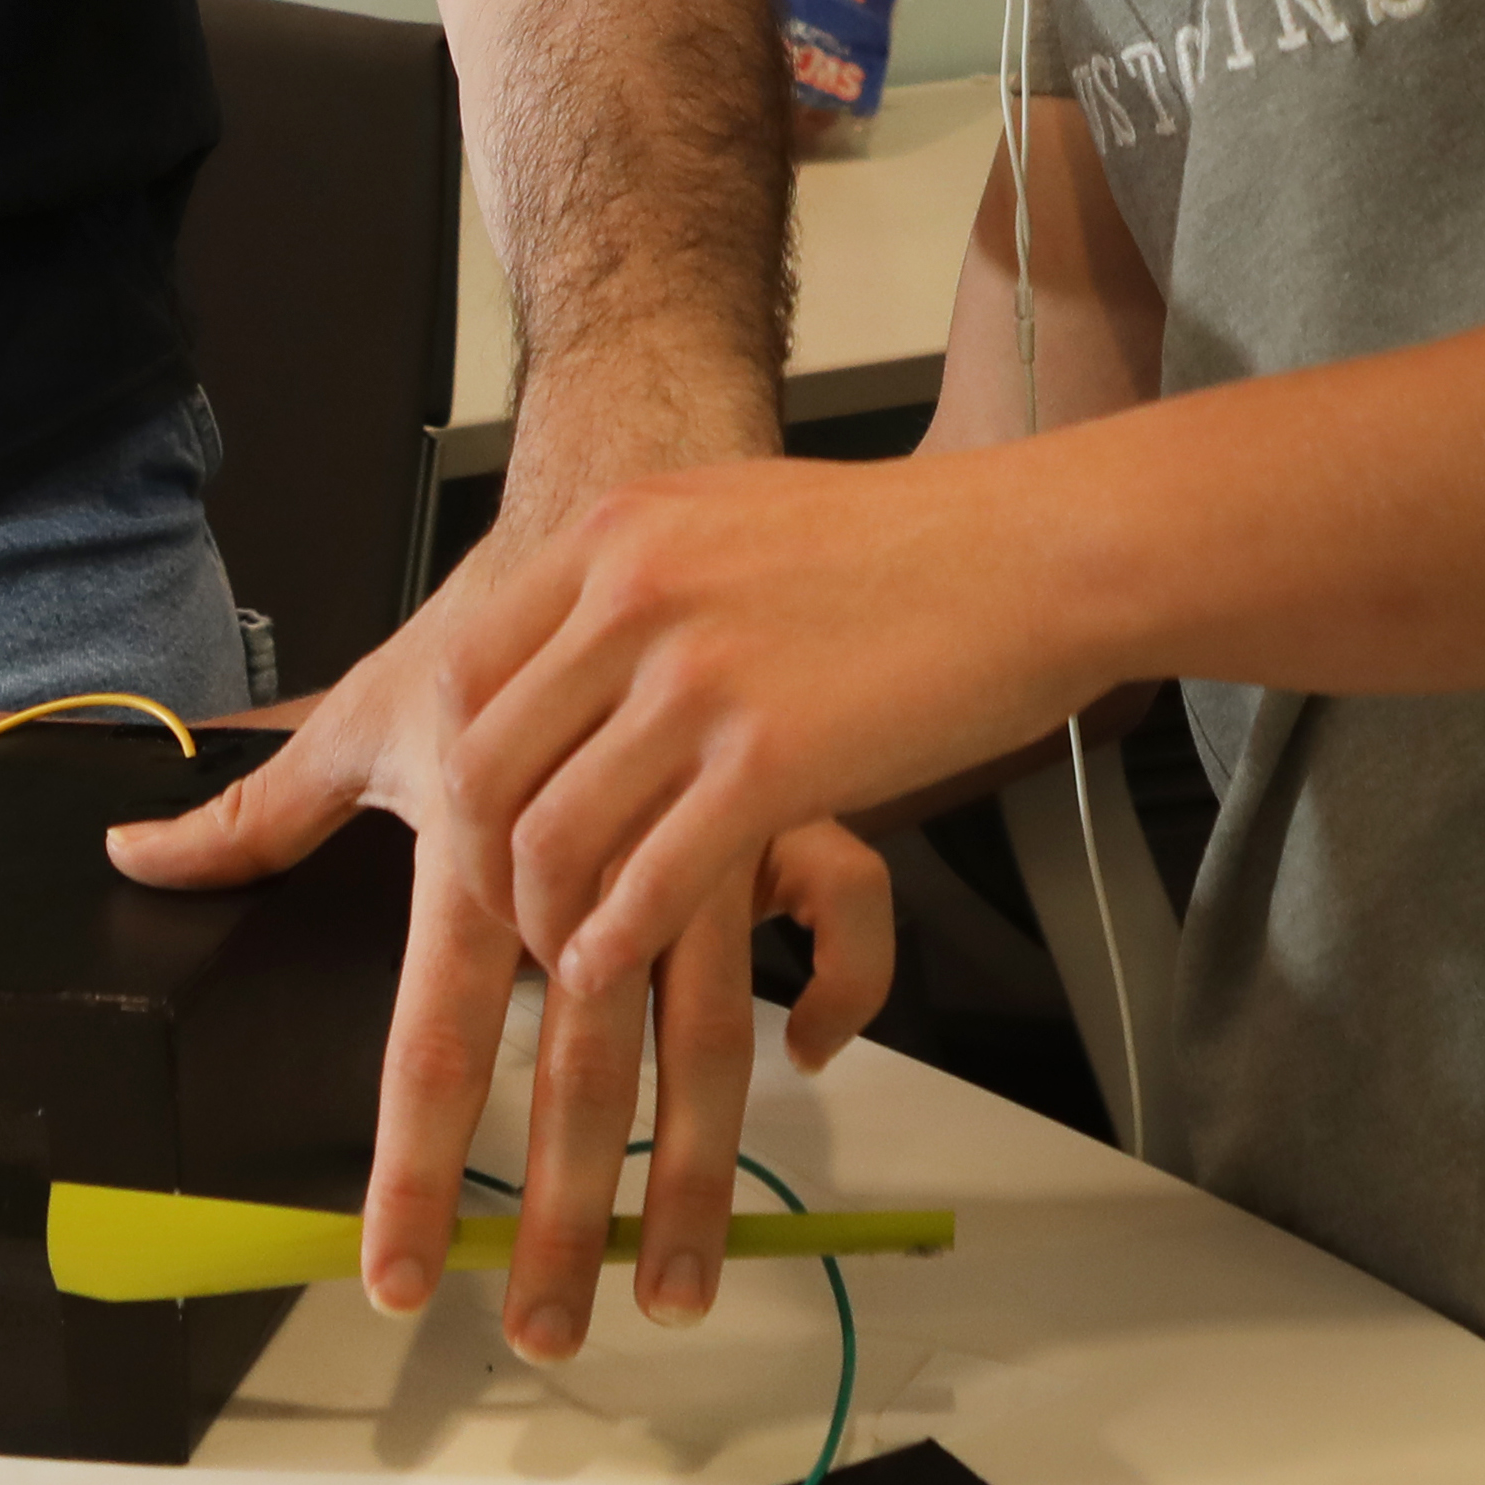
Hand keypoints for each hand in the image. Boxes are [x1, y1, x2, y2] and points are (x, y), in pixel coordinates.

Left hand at [110, 550, 895, 1362]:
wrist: (686, 424)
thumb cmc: (535, 562)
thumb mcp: (413, 659)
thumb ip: (282, 787)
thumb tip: (141, 849)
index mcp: (459, 751)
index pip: (433, 991)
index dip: (414, 1143)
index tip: (400, 1267)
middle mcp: (562, 767)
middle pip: (548, 1028)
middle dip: (542, 1196)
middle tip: (528, 1322)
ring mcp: (680, 761)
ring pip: (671, 1009)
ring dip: (674, 1163)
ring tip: (663, 1282)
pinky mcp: (785, 755)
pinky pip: (799, 926)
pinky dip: (799, 1005)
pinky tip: (794, 1069)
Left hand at [446, 447, 1094, 1010]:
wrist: (1031, 549)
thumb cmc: (904, 540)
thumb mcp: (732, 514)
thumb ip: (645, 571)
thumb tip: (578, 639)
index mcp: (619, 530)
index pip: (467, 666)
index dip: (453, 768)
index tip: (472, 823)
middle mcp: (636, 596)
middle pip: (484, 762)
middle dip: (479, 864)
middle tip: (507, 912)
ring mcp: (698, 678)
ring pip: (552, 833)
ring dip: (543, 920)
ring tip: (568, 953)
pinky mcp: (772, 761)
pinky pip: (652, 880)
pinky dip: (616, 945)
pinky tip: (617, 969)